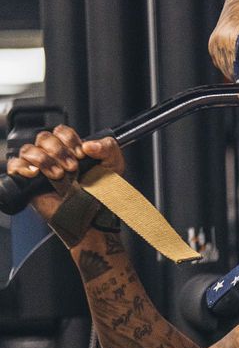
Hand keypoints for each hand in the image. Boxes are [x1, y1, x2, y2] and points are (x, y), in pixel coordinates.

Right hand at [6, 127, 125, 223]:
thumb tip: (90, 145)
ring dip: (44, 160)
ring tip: (59, 175)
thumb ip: (107, 148)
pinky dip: (22, 167)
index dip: (70, 139)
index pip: (61, 131)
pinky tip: (36, 174)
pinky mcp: (29, 183)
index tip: (81, 154)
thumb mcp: (113, 165)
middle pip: (44, 138)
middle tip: (72, 167)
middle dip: (59, 151)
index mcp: (70, 148)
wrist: (94, 216)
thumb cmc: (102, 192)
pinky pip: (15, 166)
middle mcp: (53, 156)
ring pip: (29, 150)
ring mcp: (39, 169)